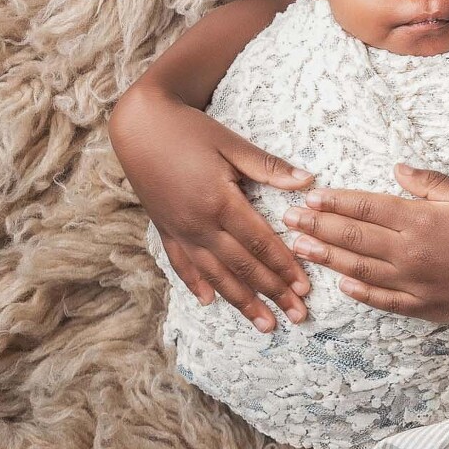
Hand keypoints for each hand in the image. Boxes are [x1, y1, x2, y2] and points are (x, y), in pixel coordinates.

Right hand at [109, 85, 314, 331]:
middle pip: (242, 267)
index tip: (305, 287)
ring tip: (264, 323)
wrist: (139, 124)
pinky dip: (196, 284)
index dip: (285, 267)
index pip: (260, 243)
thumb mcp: (232, 144)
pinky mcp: (164, 228)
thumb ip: (269, 168)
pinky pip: (181, 264)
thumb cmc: (190, 130)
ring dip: (241, 301)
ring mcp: (179, 230)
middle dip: (272, 294)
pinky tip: (210, 301)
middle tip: (297, 316)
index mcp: (220, 202)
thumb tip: (309, 182)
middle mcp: (199, 224)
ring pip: (214, 275)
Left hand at [282, 163, 448, 323]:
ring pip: (360, 269)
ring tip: (301, 248)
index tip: (310, 196)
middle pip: (353, 236)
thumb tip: (396, 169)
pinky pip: (383, 301)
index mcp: (420, 219)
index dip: (334, 201)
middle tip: (289, 220)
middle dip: (318, 226)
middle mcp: (410, 252)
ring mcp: (414, 283)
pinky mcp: (423, 307)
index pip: (366, 206)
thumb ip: (429, 182)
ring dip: (327, 257)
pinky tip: (341, 285)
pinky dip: (359, 293)